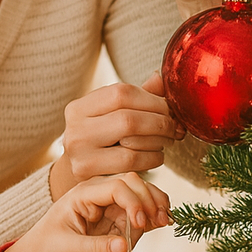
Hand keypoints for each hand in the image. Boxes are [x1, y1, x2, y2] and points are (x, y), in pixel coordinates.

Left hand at [0, 173, 169, 251]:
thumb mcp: (64, 250)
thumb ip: (95, 247)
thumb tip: (124, 245)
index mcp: (83, 195)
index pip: (116, 187)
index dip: (133, 201)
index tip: (140, 223)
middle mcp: (100, 198)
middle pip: (133, 184)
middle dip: (149, 199)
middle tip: (159, 221)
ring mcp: (111, 212)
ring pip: (142, 197)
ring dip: (157, 205)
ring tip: (165, 222)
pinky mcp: (119, 228)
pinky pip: (142, 217)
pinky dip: (155, 217)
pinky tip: (165, 224)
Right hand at [48, 73, 184, 200]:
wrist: (80, 173)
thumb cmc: (102, 139)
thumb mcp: (113, 115)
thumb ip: (137, 96)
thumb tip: (161, 78)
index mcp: (78, 107)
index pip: (121, 93)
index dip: (152, 100)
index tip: (169, 108)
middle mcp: (74, 129)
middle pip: (128, 119)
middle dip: (160, 122)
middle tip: (176, 127)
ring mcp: (80, 154)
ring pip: (133, 143)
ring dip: (160, 141)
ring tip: (168, 139)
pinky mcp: (90, 174)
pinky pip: (133, 163)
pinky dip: (153, 157)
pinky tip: (157, 155)